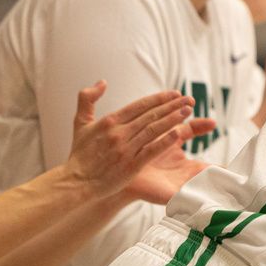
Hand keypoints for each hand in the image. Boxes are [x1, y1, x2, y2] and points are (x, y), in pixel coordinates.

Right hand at [65, 81, 214, 202]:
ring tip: (188, 111)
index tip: (175, 94)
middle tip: (189, 99)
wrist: (75, 183)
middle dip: (172, 106)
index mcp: (109, 121)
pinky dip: (164, 140)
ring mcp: (125, 149)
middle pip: (150, 115)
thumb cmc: (79, 155)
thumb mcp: (80, 123)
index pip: (140, 105)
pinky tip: (178, 133)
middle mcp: (119, 133)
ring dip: (172, 119)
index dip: (159, 98)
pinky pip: (151, 150)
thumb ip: (87, 99)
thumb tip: (102, 82)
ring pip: (153, 129)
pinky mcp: (131, 165)